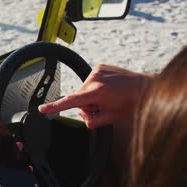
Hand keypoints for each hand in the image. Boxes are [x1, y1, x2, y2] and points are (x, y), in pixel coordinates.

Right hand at [39, 64, 154, 128]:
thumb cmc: (130, 104)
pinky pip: (90, 82)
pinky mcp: (100, 66)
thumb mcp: (110, 118)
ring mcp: (97, 71)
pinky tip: (109, 89)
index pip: (70, 102)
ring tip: (109, 97)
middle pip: (78, 99)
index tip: (41, 109)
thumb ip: (92, 120)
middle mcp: (94, 79)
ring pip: (84, 91)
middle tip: (104, 107)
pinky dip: (96, 87)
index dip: (54, 107)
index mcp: (97, 93)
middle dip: (87, 106)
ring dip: (92, 96)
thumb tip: (84, 115)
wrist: (145, 87)